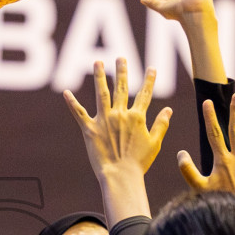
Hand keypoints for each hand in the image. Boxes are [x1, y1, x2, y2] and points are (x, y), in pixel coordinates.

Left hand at [64, 58, 171, 225]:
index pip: (145, 95)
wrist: (121, 176)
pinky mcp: (90, 129)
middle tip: (121, 58)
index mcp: (137, 118)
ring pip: (101, 93)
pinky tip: (65, 92)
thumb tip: (169, 110)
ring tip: (98, 62)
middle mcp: (120, 115)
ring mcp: (104, 121)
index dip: (149, 81)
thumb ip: (161, 124)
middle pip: (122, 88)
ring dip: (100, 76)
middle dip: (122, 71)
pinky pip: (79, 113)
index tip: (152, 68)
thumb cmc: (139, 163)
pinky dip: (72, 103)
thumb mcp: (155, 143)